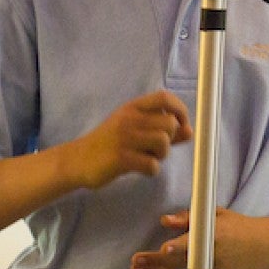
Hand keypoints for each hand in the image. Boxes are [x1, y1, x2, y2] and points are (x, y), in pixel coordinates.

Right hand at [67, 91, 191, 189]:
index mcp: (132, 108)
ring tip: (148, 157)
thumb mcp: (134, 130)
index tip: (181, 125)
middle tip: (156, 148)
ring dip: (161, 155)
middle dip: (170, 139)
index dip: (180, 110)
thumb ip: (161, 130)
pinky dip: (151, 170)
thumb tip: (190, 131)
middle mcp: (129, 119)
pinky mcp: (121, 158)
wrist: (78, 160)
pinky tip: (139, 168)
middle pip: (169, 123)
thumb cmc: (110, 144)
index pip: (165, 98)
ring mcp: (124, 138)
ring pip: (163, 143)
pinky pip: (152, 165)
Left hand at [130, 208, 262, 268]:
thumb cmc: (238, 227)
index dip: (179, 245)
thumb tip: (165, 220)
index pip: (194, 241)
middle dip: (156, 262)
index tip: (165, 247)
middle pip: (181, 261)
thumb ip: (189, 217)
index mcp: (215, 235)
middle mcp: (213, 256)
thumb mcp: (216, 215)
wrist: (263, 248)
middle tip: (135, 261)